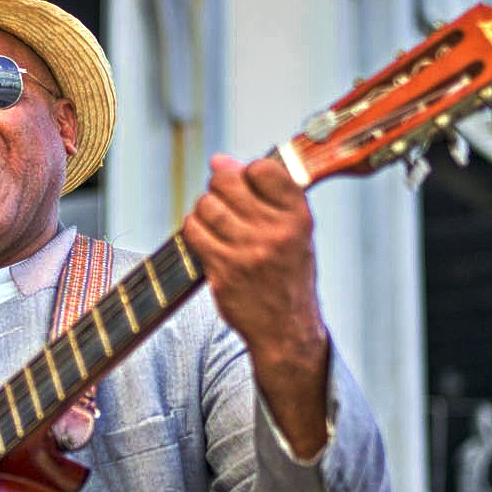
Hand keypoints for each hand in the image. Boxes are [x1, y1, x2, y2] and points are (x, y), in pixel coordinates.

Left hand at [182, 154, 329, 456]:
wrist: (286, 330)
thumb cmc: (287, 275)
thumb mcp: (296, 233)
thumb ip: (268, 198)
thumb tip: (220, 160)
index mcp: (298, 218)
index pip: (263, 168)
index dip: (247, 170)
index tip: (245, 181)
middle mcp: (275, 232)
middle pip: (228, 182)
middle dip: (218, 185)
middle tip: (221, 197)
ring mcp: (247, 251)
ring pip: (206, 206)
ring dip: (203, 208)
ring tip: (212, 218)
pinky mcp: (223, 269)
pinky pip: (194, 232)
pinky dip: (192, 228)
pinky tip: (202, 235)